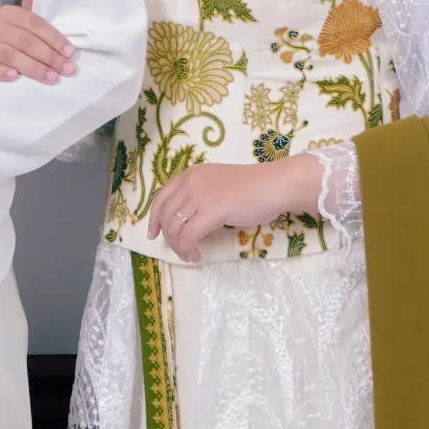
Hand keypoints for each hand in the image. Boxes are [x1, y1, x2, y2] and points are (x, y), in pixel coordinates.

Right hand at [0, 0, 76, 84]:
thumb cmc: (5, 38)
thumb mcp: (19, 20)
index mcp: (8, 13)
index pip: (35, 24)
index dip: (54, 38)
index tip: (70, 53)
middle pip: (25, 40)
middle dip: (49, 56)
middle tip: (66, 70)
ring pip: (9, 54)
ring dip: (32, 67)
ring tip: (50, 77)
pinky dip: (0, 71)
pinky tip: (14, 77)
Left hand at [149, 155, 324, 262]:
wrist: (274, 185)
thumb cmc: (253, 187)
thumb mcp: (217, 185)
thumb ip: (200, 197)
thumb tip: (188, 221)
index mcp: (191, 174)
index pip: (161, 197)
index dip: (154, 218)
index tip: (153, 234)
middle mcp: (191, 182)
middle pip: (166, 215)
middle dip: (169, 237)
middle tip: (179, 250)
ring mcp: (200, 195)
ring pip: (175, 227)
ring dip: (179, 246)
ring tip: (190, 255)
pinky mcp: (212, 211)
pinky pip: (189, 235)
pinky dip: (188, 249)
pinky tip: (196, 255)